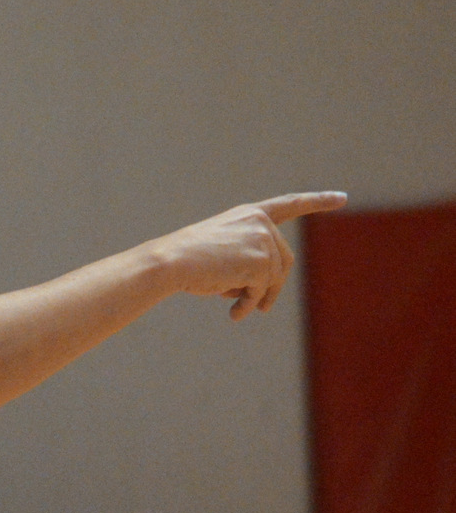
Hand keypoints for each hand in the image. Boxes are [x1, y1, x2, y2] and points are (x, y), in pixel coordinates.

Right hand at [153, 191, 346, 319]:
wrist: (170, 262)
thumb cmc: (185, 261)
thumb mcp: (219, 254)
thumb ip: (246, 263)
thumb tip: (263, 297)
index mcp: (249, 215)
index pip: (289, 204)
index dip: (317, 201)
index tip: (341, 199)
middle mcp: (260, 223)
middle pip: (283, 260)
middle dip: (273, 287)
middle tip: (260, 308)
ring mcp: (262, 240)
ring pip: (274, 278)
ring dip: (258, 298)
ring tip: (237, 309)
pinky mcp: (261, 261)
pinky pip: (262, 290)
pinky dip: (248, 304)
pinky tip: (233, 313)